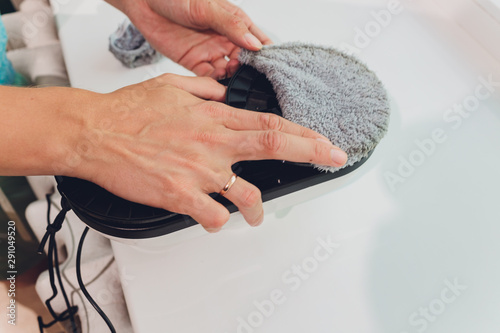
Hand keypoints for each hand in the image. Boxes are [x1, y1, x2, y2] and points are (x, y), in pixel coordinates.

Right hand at [70, 74, 346, 231]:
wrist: (95, 133)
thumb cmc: (129, 111)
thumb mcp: (172, 86)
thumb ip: (206, 90)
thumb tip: (225, 94)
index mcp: (214, 119)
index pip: (271, 125)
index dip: (305, 134)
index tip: (326, 141)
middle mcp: (213, 144)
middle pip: (274, 147)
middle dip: (311, 153)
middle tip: (332, 159)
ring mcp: (199, 172)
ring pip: (246, 196)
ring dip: (257, 210)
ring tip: (256, 216)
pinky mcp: (180, 196)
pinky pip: (212, 216)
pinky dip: (216, 221)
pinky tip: (212, 220)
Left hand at [107, 0, 271, 78]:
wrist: (144, 1)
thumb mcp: (208, 8)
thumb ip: (232, 26)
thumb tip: (256, 45)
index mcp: (235, 23)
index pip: (257, 42)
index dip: (266, 56)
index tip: (273, 69)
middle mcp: (225, 39)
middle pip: (245, 62)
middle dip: (250, 72)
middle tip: (252, 80)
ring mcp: (211, 52)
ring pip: (229, 72)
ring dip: (233, 79)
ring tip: (234, 79)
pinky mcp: (195, 63)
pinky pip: (209, 78)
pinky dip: (215, 85)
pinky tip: (219, 86)